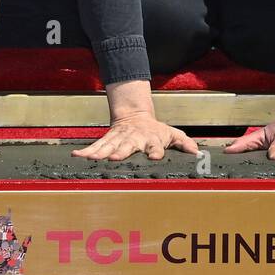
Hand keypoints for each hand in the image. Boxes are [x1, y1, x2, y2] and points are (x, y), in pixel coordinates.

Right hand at [72, 112, 198, 160]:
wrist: (135, 116)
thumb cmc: (155, 130)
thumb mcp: (172, 134)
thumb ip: (184, 143)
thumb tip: (197, 153)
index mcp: (151, 139)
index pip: (155, 145)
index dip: (155, 151)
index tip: (154, 157)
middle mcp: (134, 140)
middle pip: (127, 146)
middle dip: (121, 152)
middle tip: (114, 158)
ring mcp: (119, 139)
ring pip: (109, 146)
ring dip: (100, 153)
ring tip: (92, 159)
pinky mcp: (108, 140)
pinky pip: (96, 146)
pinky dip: (87, 152)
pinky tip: (77, 156)